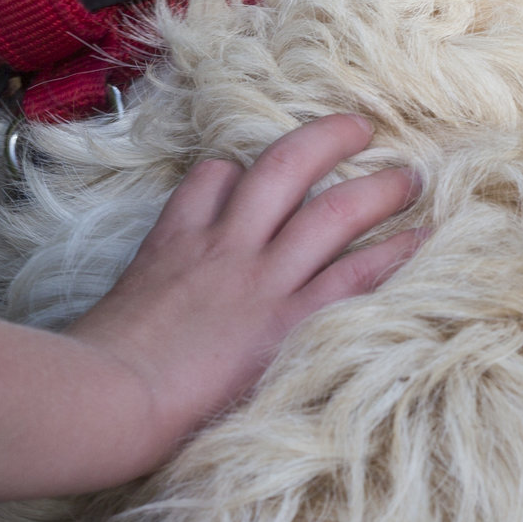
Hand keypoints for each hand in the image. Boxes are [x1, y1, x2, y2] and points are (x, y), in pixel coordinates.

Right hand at [70, 115, 422, 460]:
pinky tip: (424, 240)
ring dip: (378, 189)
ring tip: (412, 178)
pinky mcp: (289, 321)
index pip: (214, 177)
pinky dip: (395, 253)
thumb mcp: (114, 308)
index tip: (260, 170)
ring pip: (333, 212)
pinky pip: (356, 274)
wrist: (109, 393)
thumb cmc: (98, 365)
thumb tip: (151, 315)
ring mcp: (261, 280)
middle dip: (327, 139)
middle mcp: (226, 245)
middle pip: (284, 168)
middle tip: (360, 128)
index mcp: (177, 239)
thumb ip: (147, 295)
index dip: (240, 168)